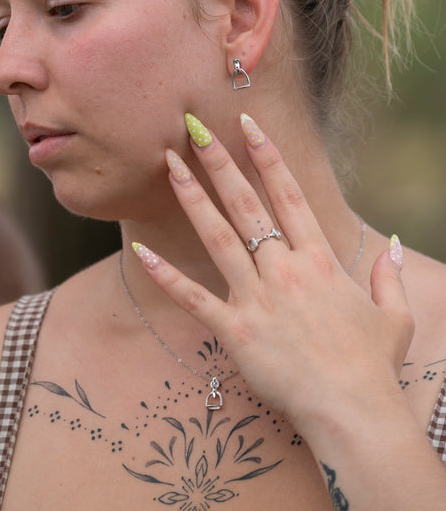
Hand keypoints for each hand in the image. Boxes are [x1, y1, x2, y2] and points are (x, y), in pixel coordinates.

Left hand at [132, 113, 413, 435]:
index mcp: (320, 261)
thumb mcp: (395, 316)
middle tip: (194, 129)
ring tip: (170, 166)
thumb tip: (391, 244)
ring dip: (193, 199)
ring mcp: (258, 298)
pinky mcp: (236, 331)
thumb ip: (390, 276)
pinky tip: (142, 251)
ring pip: (218, 237)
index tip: (248, 124)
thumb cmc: (373, 366)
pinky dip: (166, 276)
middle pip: (247, 205)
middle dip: (220, 163)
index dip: (267, 155)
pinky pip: (194, 299)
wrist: (354, 412)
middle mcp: (285, 270)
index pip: (290, 194)